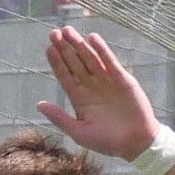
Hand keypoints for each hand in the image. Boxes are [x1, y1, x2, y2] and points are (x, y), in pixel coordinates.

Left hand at [36, 27, 159, 161]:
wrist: (136, 143)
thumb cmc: (107, 142)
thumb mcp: (79, 132)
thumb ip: (60, 118)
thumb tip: (39, 105)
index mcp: (80, 99)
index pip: (65, 76)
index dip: (56, 62)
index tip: (47, 48)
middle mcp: (91, 87)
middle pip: (75, 63)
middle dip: (65, 49)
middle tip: (54, 33)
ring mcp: (107, 82)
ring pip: (90, 59)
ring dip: (79, 45)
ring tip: (68, 31)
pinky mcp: (123, 80)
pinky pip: (110, 62)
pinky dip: (102, 50)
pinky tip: (92, 38)